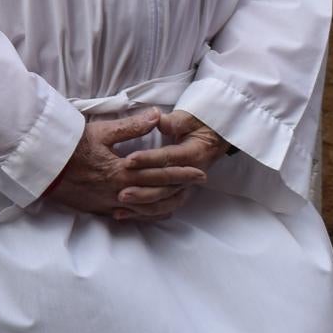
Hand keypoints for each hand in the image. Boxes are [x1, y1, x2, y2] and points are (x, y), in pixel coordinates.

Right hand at [41, 107, 187, 217]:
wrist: (42, 167)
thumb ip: (131, 126)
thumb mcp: (101, 131)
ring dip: (165, 203)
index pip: (160, 173)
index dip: (182, 173)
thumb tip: (157, 116)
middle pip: (157, 194)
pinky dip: (144, 214)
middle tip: (198, 184)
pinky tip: (151, 212)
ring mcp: (108, 203)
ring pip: (145, 209)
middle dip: (180, 188)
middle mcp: (119, 191)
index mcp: (122, 171)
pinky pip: (128, 216)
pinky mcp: (98, 209)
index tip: (199, 172)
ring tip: (179, 198)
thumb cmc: (70, 146)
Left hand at [110, 110, 227, 222]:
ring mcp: (185, 186)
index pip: (168, 158)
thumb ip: (174, 121)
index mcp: (193, 154)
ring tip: (120, 204)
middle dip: (142, 188)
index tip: (128, 160)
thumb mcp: (189, 119)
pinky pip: (162, 207)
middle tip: (120, 191)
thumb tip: (159, 119)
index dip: (148, 159)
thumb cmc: (197, 127)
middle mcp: (190, 174)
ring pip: (164, 201)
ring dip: (142, 205)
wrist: (212, 140)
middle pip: (165, 184)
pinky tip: (123, 214)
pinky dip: (144, 213)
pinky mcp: (177, 193)